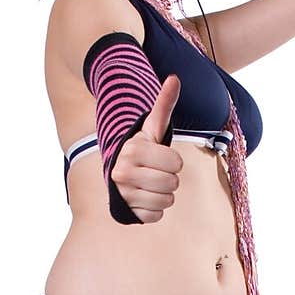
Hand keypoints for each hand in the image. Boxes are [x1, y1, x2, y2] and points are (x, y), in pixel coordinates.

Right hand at [110, 75, 182, 223]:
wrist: (118, 172)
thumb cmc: (143, 149)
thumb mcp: (153, 128)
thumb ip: (164, 104)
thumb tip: (174, 78)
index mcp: (132, 149)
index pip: (176, 163)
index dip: (174, 161)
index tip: (161, 158)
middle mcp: (123, 172)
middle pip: (173, 183)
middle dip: (171, 178)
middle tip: (157, 172)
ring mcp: (124, 194)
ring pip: (166, 201)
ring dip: (164, 194)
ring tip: (152, 185)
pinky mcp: (127, 212)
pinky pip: (156, 216)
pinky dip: (155, 209)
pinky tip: (146, 198)